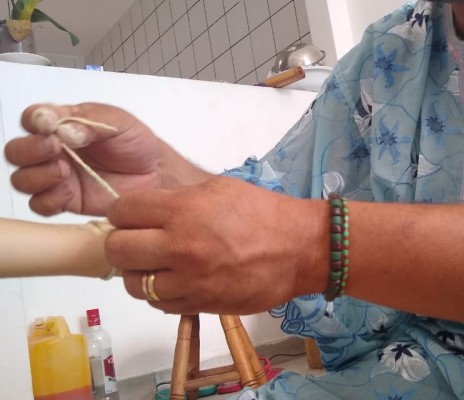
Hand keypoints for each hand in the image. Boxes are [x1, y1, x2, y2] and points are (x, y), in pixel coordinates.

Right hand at [6, 103, 166, 215]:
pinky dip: (48, 200)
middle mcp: (53, 151)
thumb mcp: (119, 122)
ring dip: (37, 176)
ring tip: (64, 171)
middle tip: (55, 148)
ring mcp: (57, 177)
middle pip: (17, 151)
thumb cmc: (136, 144)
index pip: (32, 118)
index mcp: (62, 124)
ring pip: (22, 179)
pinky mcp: (66, 201)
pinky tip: (69, 192)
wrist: (157, 174)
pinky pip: (41, 205)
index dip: (34, 120)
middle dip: (29, 150)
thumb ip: (90, 122)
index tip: (48, 125)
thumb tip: (64, 131)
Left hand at [106, 176, 328, 314]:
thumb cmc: (262, 212)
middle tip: (136, 241)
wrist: (299, 249)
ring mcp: (188, 281)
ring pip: (133, 284)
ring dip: (139, 273)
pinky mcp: (199, 306)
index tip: (129, 216)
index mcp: (182, 210)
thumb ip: (179, 199)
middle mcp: (179, 247)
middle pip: (118, 250)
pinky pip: (159, 304)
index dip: (121, 213)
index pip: (122, 211)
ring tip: (155, 265)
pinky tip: (175, 281)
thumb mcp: (219, 189)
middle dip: (121, 243)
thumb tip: (148, 211)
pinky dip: (160, 293)